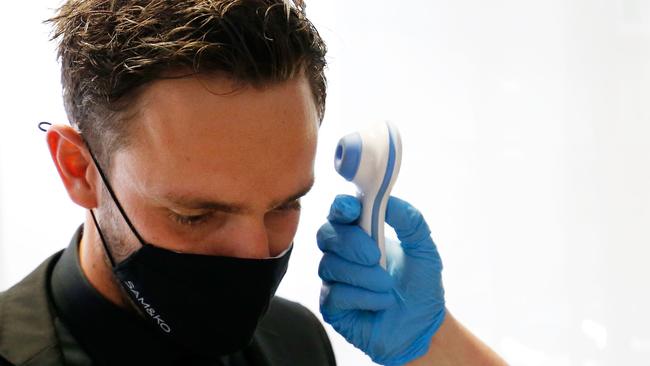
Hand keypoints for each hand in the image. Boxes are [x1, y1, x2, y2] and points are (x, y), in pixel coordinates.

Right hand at [317, 195, 445, 364]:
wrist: (424, 327)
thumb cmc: (421, 286)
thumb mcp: (423, 248)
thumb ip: (410, 220)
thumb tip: (388, 201)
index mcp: (361, 233)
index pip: (340, 212)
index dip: (341, 207)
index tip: (353, 209)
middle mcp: (342, 254)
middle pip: (326, 234)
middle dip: (351, 243)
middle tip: (376, 255)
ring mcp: (334, 280)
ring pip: (330, 265)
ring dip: (364, 275)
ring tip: (388, 285)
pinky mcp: (332, 307)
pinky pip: (335, 294)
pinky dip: (363, 296)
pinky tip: (382, 302)